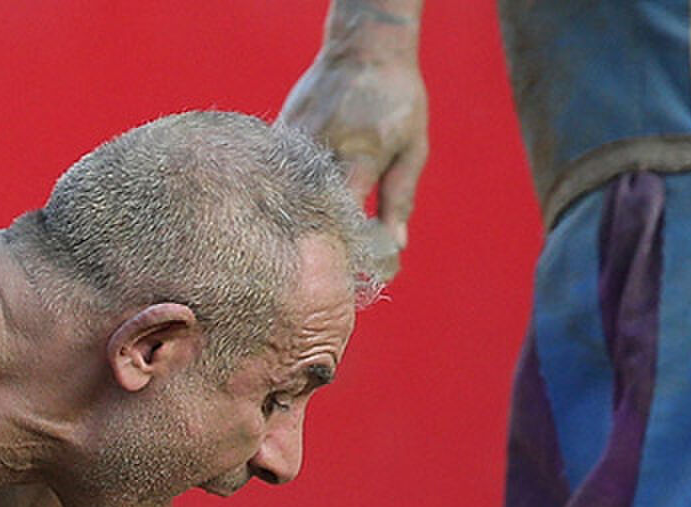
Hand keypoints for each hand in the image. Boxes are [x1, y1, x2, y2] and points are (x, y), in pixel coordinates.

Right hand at [275, 9, 428, 276]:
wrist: (364, 49)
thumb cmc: (398, 100)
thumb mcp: (412, 146)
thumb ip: (400, 196)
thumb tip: (396, 245)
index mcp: (363, 152)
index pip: (348, 214)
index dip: (346, 247)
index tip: (347, 272)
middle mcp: (326, 146)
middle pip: (313, 211)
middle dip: (317, 243)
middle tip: (317, 272)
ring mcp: (297, 139)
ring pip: (289, 196)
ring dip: (294, 222)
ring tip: (293, 250)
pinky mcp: (279, 134)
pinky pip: (277, 176)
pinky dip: (283, 196)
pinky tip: (283, 213)